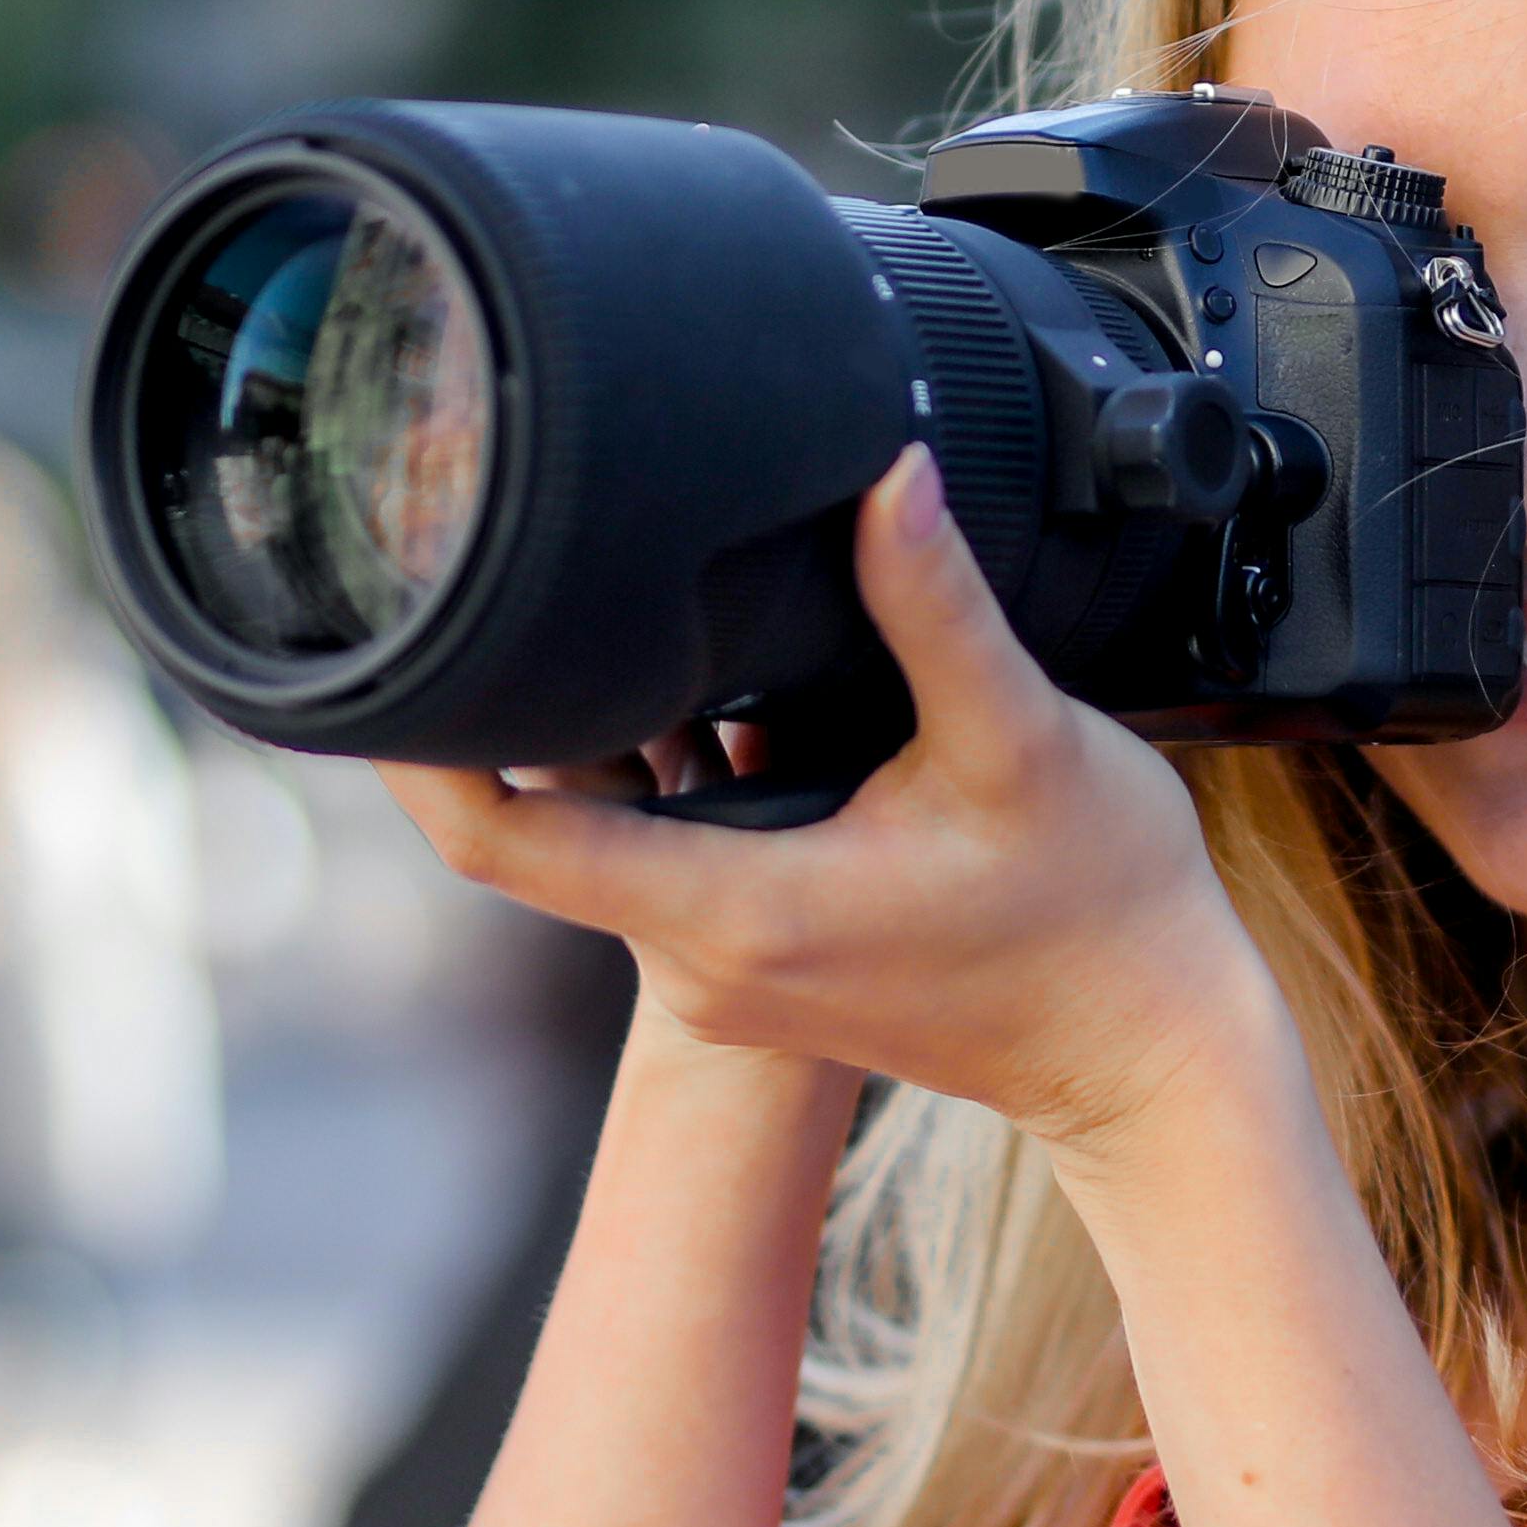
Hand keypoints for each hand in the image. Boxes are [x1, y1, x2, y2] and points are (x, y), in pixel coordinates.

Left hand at [381, 454, 1277, 1150]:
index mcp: (736, 912)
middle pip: (534, 831)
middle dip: (494, 712)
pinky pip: (661, 856)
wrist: (1148, 1055)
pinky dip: (653, 772)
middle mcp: (707, 960)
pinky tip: (690, 682)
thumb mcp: (1020, 741)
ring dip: (584, 736)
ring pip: (600, 840)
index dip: (419, 754)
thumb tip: (885, 472)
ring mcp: (731, 971)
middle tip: (470, 564)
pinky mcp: (765, 958)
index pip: (505, 845)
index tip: (378, 655)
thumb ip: (937, 605)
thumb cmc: (1098, 914)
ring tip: (565, 596)